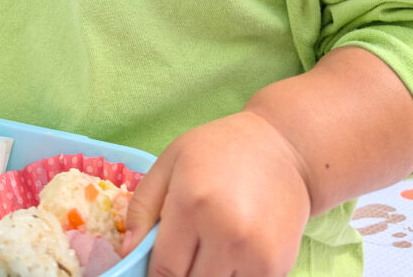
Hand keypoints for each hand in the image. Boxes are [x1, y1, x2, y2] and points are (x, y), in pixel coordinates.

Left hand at [122, 112, 310, 276]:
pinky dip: (232, 276)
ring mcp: (254, 254)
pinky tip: (233, 251)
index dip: (155, 274)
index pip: (163, 270)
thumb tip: (128, 252)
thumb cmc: (220, 150)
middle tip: (186, 249)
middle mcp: (224, 232)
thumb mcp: (171, 161)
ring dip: (207, 275)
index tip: (158, 265)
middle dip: (181, 273)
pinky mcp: (277, 267)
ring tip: (210, 246)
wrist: (284, 149)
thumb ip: (142, 206)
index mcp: (191, 203)